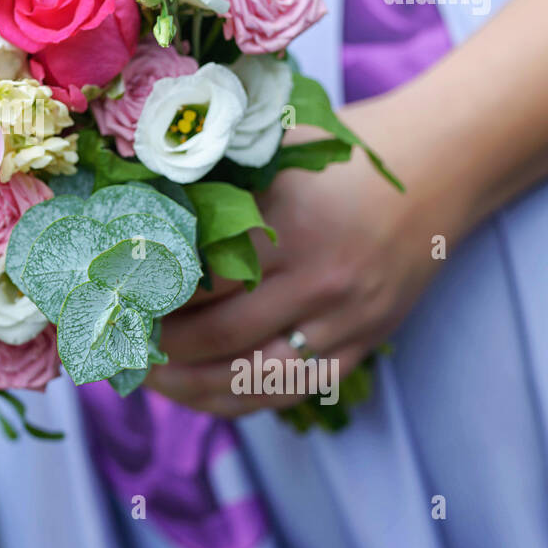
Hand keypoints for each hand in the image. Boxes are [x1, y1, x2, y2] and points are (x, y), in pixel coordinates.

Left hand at [144, 101, 453, 415]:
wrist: (443, 165)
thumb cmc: (345, 149)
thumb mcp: (276, 148)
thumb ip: (215, 179)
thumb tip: (132, 210)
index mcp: (285, 221)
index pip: (195, 276)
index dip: (144, 292)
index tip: (104, 294)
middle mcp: (316, 276)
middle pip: (215, 333)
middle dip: (157, 344)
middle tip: (115, 337)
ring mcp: (343, 317)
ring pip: (249, 375)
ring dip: (188, 384)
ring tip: (146, 372)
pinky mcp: (362, 343)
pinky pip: (289, 390)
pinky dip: (237, 399)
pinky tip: (197, 392)